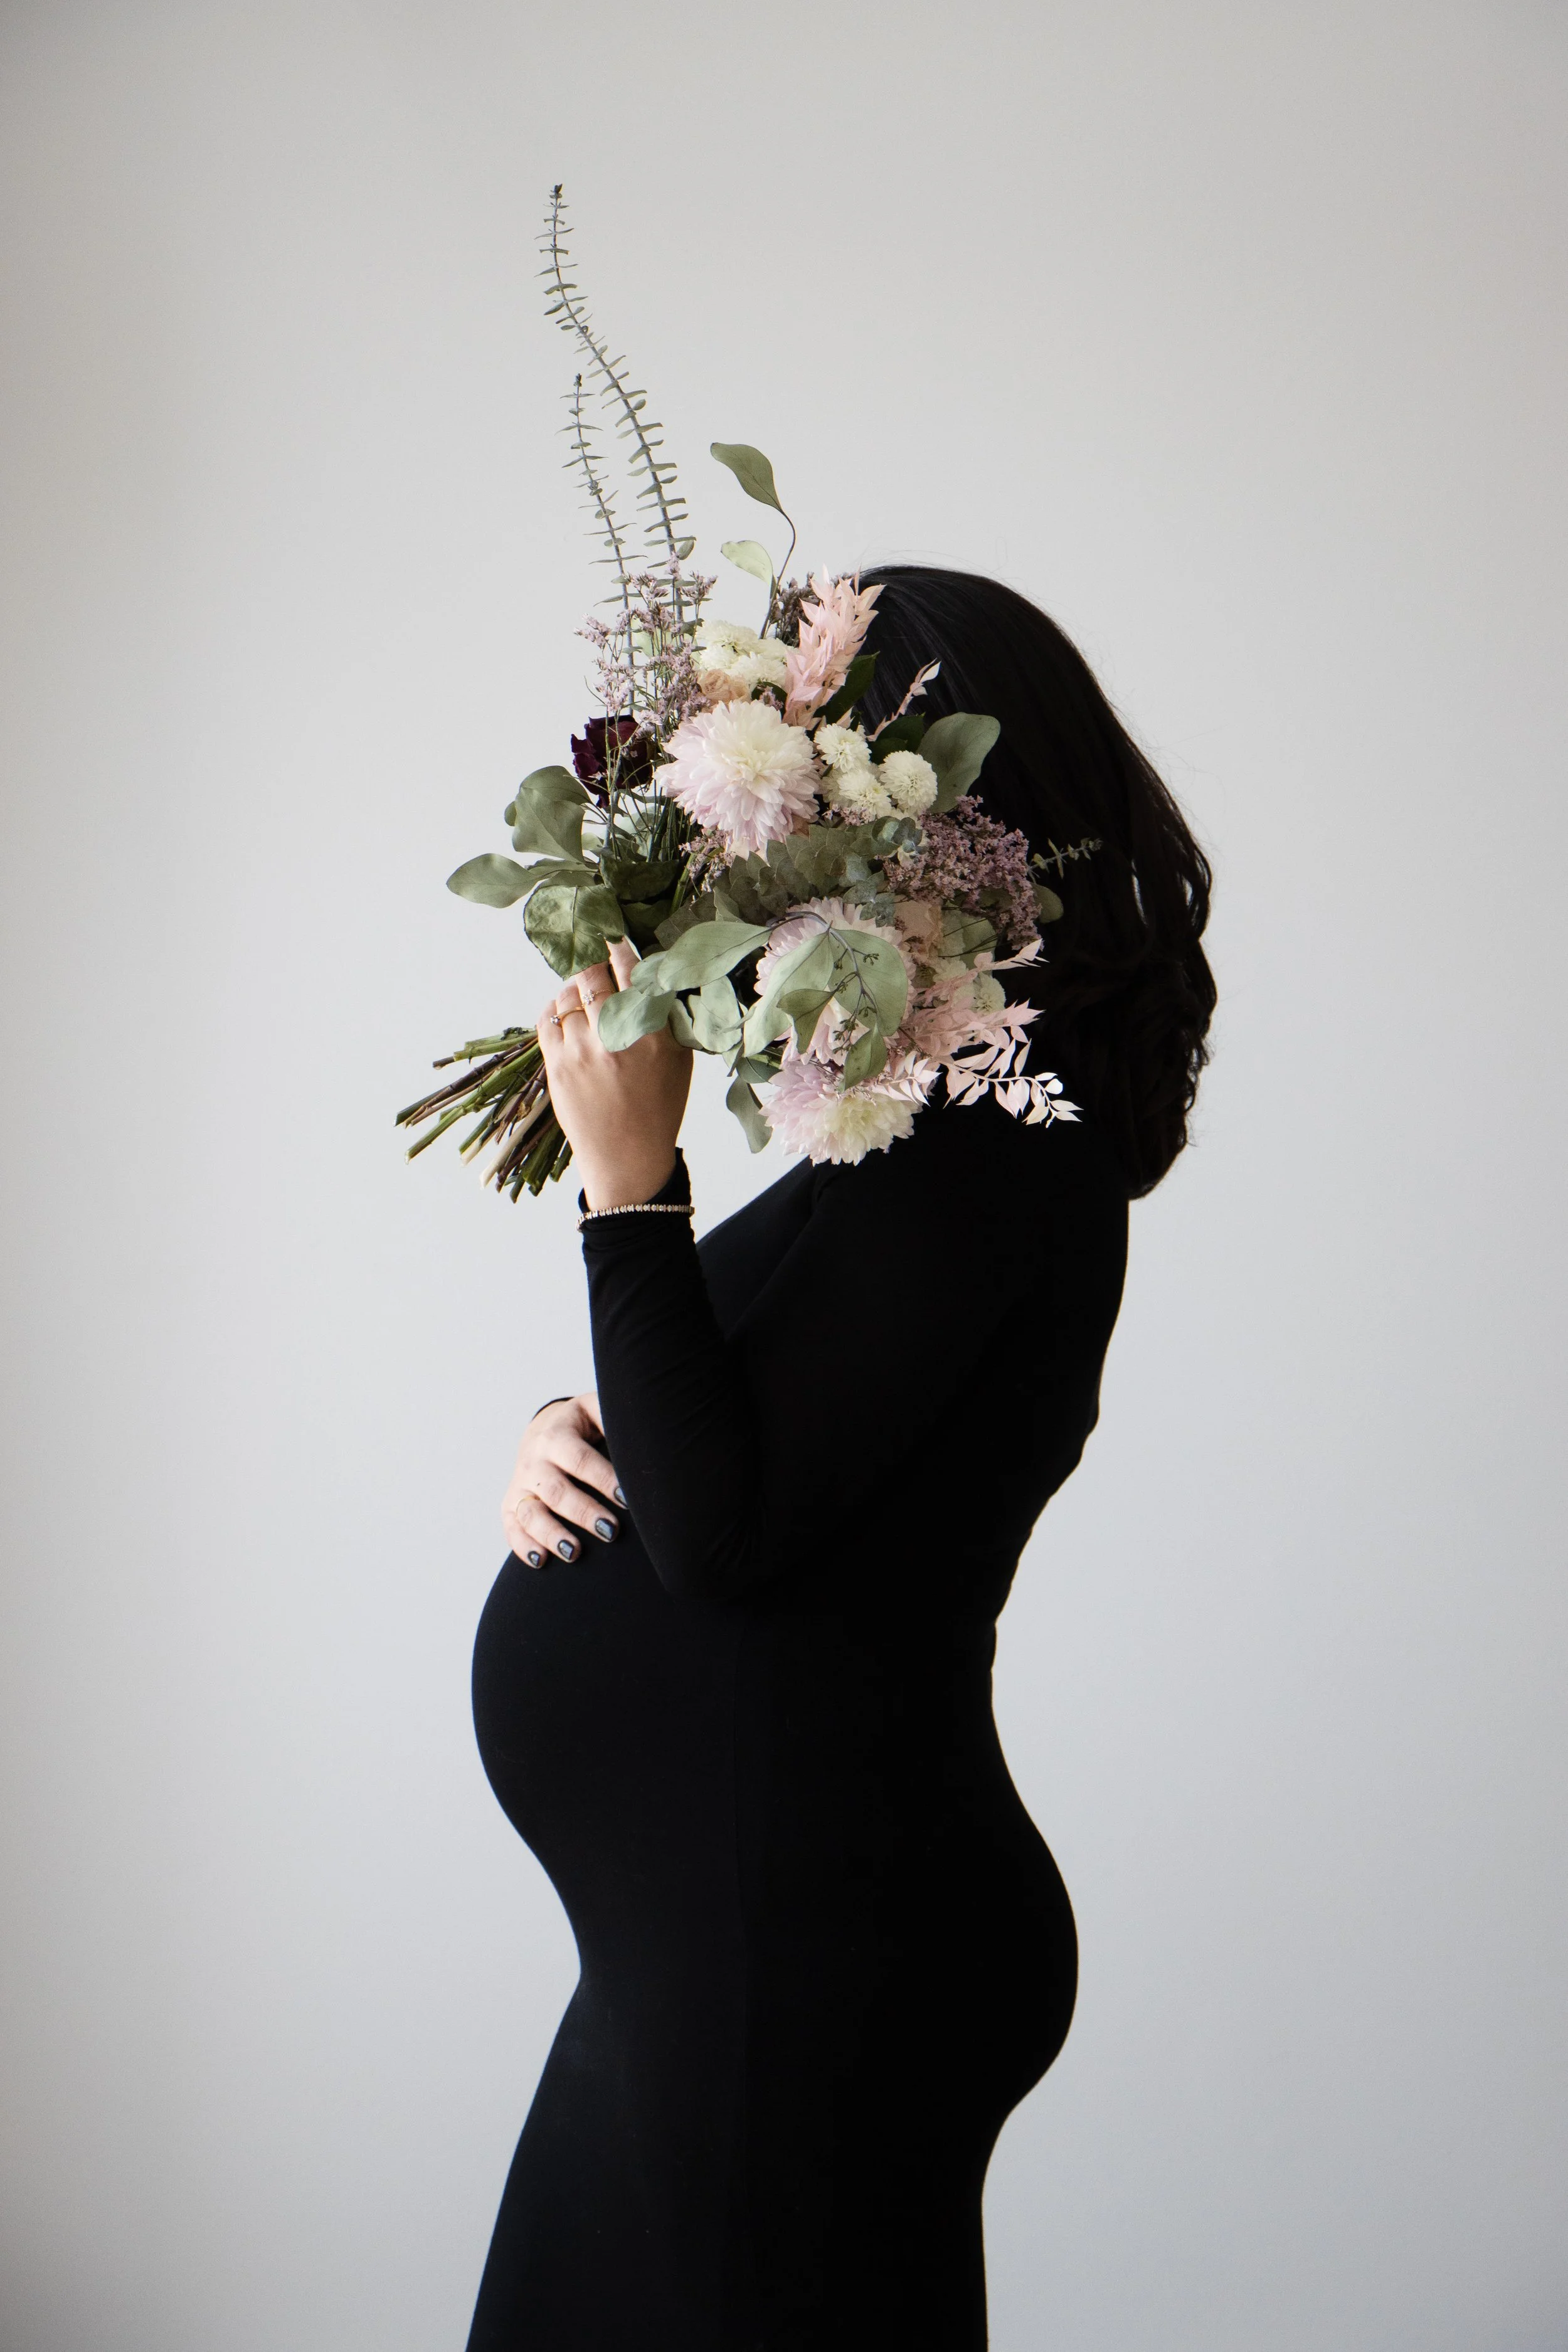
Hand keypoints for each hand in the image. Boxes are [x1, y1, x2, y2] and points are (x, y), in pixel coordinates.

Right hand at [503, 1393, 624, 1567]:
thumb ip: (610, 1415)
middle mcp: (534, 1461)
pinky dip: (523, 1546)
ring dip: (551, 1534)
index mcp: (557, 1436)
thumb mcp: (594, 1410)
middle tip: (611, 1531)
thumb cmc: (581, 1425)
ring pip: (530, 1512)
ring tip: (575, 1553)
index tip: (627, 1499)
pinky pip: (511, 1527)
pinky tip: (541, 1561)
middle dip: (583, 1512)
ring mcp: (521, 1484)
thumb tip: (640, 1429)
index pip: (579, 1459)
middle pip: (556, 1490)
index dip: (603, 1479)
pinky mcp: (511, 1504)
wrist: (543, 1429)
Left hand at [537, 937, 692, 1208]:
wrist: (626, 1158)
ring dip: (574, 986)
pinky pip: (547, 1017)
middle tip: (594, 960)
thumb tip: (651, 969)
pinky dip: (554, 1007)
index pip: (633, 971)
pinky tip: (564, 1012)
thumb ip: (668, 1015)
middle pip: (594, 975)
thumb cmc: (658, 1107)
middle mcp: (618, 1038)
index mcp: (655, 1035)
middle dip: (593, 961)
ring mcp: (583, 1052)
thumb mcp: (679, 1060)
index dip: (619, 946)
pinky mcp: (556, 1065)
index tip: (613, 933)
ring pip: (568, 993)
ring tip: (582, 993)